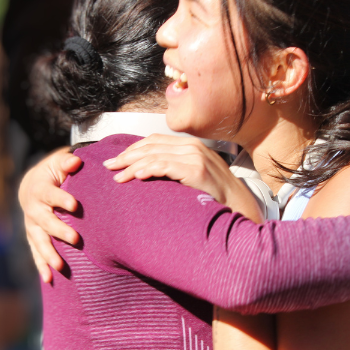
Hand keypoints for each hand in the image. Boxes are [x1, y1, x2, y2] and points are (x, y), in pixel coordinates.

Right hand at [17, 148, 82, 282]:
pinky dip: (42, 266)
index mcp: (39, 189)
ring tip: (60, 267)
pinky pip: (36, 253)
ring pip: (39, 241)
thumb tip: (75, 161)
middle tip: (76, 239)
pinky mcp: (33, 238)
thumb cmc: (52, 173)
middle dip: (59, 231)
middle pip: (45, 222)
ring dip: (49, 255)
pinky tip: (50, 279)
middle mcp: (33, 209)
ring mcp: (31, 226)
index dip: (62, 199)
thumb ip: (66, 162)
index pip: (50, 195)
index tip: (75, 205)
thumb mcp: (57, 163)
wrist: (31, 187)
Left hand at [103, 134, 262, 219]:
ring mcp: (196, 157)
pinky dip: (148, 169)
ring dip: (132, 165)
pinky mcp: (197, 170)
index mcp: (190, 146)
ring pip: (155, 155)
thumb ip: (175, 171)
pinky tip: (136, 177)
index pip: (154, 140)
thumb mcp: (192, 179)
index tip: (116, 161)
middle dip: (127, 156)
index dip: (133, 149)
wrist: (241, 209)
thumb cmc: (215, 198)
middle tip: (109, 167)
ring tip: (117, 177)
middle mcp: (193, 147)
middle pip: (151, 145)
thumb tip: (147, 174)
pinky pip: (166, 166)